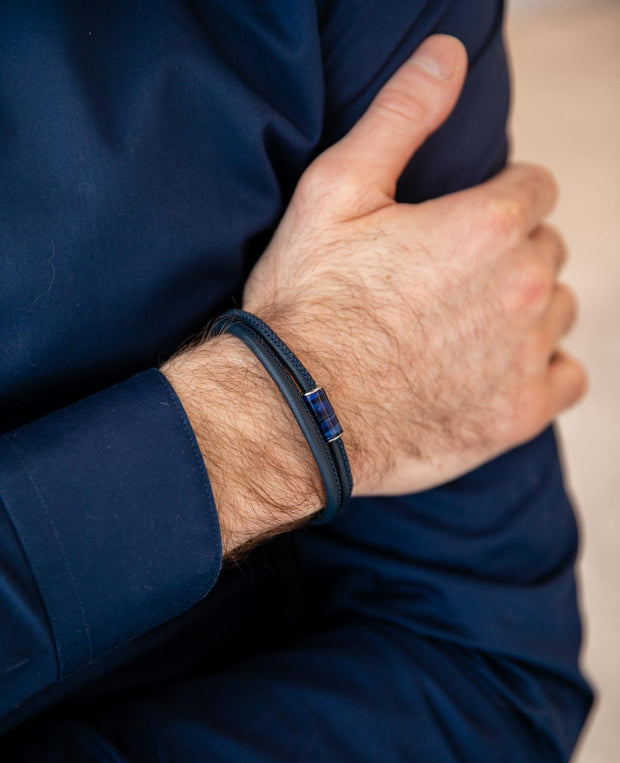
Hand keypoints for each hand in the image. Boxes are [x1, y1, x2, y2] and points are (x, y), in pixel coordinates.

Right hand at [242, 34, 586, 496]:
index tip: (461, 225)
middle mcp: (523, 287)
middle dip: (509, 254)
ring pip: (559, 310)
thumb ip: (400, 116)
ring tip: (464, 327)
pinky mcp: (519, 412)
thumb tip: (444, 55)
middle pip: (547, 249)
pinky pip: (567, 377)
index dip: (498, 200)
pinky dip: (542, 370)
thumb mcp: (335, 191)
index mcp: (487, 225)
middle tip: (449, 280)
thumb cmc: (308, 303)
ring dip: (525, 311)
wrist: (296, 411)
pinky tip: (496, 370)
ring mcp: (526, 354)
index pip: (534, 189)